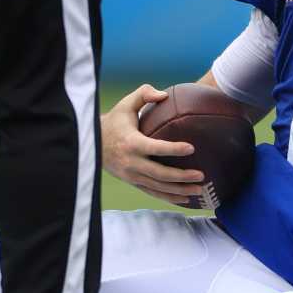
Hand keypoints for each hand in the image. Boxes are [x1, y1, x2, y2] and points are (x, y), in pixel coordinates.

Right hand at [101, 84, 204, 204]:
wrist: (92, 143)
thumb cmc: (114, 121)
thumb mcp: (125, 104)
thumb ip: (144, 94)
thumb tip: (164, 94)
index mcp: (131, 143)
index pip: (155, 148)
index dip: (173, 149)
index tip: (191, 148)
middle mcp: (131, 163)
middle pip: (159, 174)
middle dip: (181, 176)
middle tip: (201, 175)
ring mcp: (131, 176)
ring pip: (158, 187)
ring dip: (179, 190)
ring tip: (199, 190)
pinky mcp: (133, 182)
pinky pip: (153, 193)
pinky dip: (169, 198)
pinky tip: (185, 199)